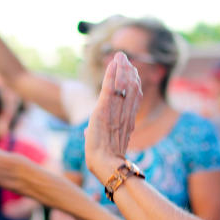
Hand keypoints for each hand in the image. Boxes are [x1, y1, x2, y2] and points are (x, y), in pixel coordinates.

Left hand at [85, 52, 142, 181]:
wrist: (104, 164)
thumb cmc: (103, 158)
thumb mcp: (99, 142)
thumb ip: (95, 133)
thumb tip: (86, 131)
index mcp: (126, 121)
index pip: (133, 97)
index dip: (133, 83)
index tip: (132, 71)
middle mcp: (124, 114)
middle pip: (131, 88)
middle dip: (128, 71)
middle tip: (125, 57)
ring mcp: (115, 112)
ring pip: (122, 85)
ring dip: (121, 69)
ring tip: (120, 55)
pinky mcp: (103, 110)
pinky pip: (110, 89)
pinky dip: (111, 75)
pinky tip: (113, 63)